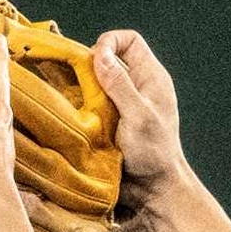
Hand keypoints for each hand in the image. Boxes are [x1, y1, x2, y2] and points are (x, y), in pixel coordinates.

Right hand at [93, 27, 188, 198]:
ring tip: (76, 101)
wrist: (153, 190)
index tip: (93, 58)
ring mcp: (123, 104)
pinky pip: (91, 103)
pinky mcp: (110, 121)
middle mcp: (137, 86)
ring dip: (83, 89)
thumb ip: (119, 84)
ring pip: (97, 82)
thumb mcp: (138, 116)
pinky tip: (76, 116)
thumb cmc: (154, 154)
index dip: (110, 42)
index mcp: (151, 77)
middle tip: (79, 84)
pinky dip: (81, 106)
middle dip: (90, 66)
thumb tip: (99, 53)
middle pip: (109, 59)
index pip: (130, 41)